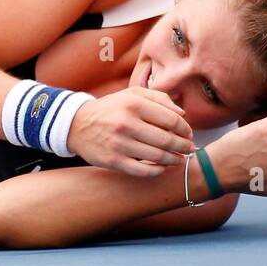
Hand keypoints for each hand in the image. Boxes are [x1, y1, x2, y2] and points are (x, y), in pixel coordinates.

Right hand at [69, 87, 194, 176]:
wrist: (76, 125)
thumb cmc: (110, 109)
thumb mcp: (131, 94)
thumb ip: (159, 98)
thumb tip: (183, 114)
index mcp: (134, 104)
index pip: (172, 120)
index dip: (185, 129)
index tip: (189, 134)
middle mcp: (127, 123)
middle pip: (167, 140)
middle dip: (184, 146)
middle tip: (189, 149)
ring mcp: (120, 144)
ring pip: (158, 156)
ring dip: (174, 159)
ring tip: (179, 159)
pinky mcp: (113, 161)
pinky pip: (143, 170)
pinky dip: (158, 170)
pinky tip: (162, 167)